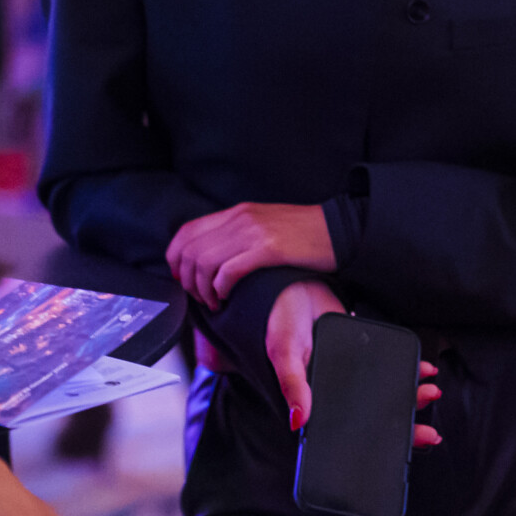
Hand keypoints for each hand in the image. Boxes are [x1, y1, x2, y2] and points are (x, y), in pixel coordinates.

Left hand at [166, 202, 333, 308]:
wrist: (340, 230)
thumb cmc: (305, 234)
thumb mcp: (264, 226)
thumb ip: (238, 235)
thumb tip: (213, 257)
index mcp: (237, 213)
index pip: (186, 232)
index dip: (176, 259)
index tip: (182, 278)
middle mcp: (240, 219)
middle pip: (190, 251)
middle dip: (187, 280)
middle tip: (199, 297)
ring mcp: (254, 233)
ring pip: (204, 263)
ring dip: (202, 289)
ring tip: (214, 302)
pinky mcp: (269, 249)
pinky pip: (228, 271)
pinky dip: (220, 289)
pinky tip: (226, 298)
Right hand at [265, 280, 443, 445]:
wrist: (296, 285)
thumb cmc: (280, 321)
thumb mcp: (284, 351)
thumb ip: (292, 384)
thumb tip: (298, 421)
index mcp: (316, 401)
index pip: (346, 432)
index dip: (373, 444)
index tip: (401, 451)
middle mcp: (336, 393)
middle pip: (373, 418)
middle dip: (404, 426)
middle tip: (429, 433)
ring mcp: (353, 375)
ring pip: (386, 395)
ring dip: (410, 397)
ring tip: (430, 393)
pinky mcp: (366, 355)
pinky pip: (390, 367)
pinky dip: (409, 370)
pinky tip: (424, 369)